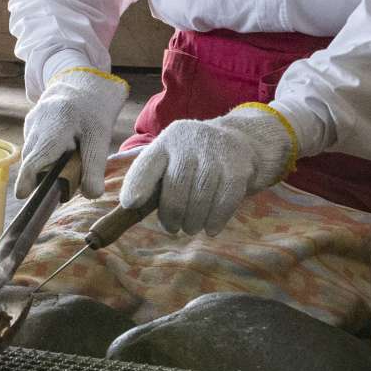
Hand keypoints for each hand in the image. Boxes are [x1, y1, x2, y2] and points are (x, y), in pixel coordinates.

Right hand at [16, 68, 128, 199]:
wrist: (82, 81)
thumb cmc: (93, 108)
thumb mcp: (100, 137)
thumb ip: (95, 167)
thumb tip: (91, 195)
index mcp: (54, 127)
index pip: (35, 159)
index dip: (27, 180)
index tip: (23, 196)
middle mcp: (36, 124)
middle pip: (33, 160)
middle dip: (45, 175)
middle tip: (69, 175)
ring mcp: (31, 122)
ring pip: (34, 153)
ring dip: (47, 162)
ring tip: (71, 153)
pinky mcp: (31, 122)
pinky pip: (35, 145)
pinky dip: (46, 152)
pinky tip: (63, 146)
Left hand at [121, 105, 295, 237]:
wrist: (240, 142)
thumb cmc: (195, 160)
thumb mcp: (171, 160)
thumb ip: (150, 180)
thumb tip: (130, 206)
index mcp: (166, 141)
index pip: (148, 163)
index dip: (137, 184)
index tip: (131, 204)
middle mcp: (189, 141)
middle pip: (176, 187)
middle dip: (172, 215)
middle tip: (174, 228)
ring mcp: (215, 152)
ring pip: (200, 197)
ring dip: (194, 221)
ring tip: (191, 227)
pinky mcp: (238, 167)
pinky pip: (224, 201)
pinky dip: (215, 220)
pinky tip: (211, 228)